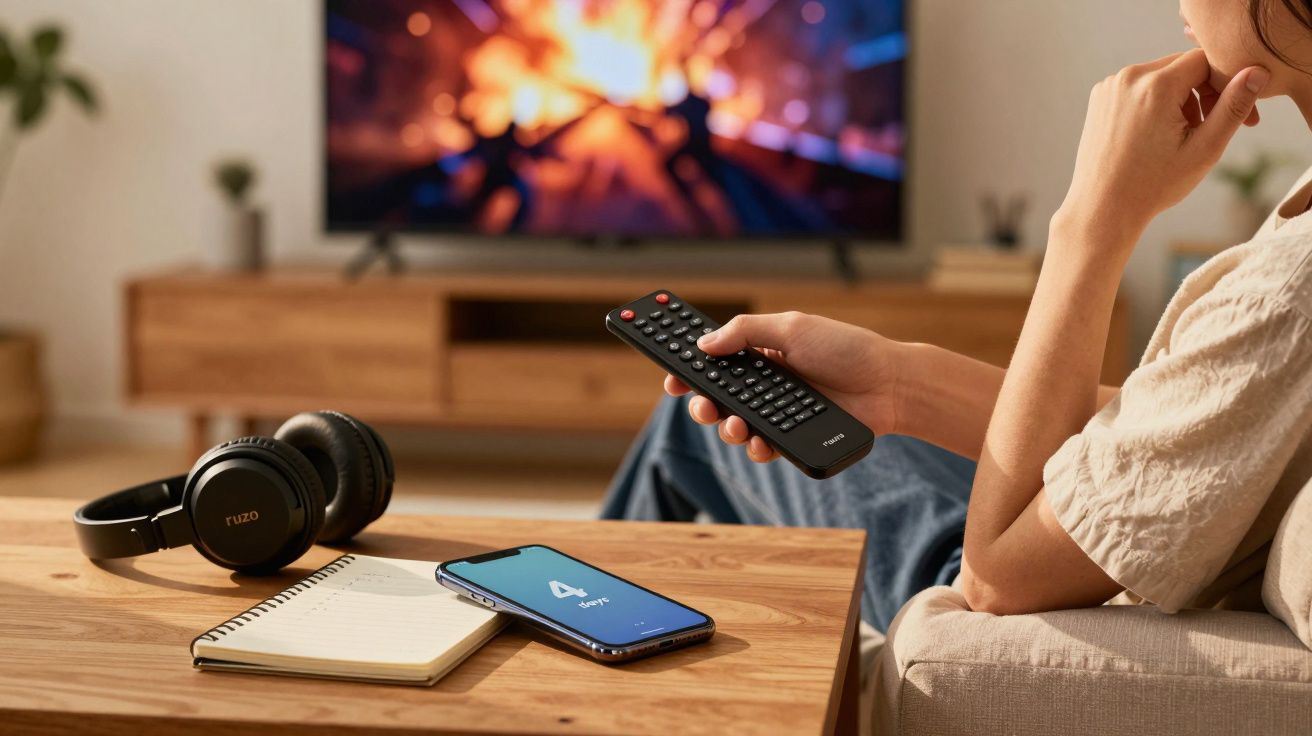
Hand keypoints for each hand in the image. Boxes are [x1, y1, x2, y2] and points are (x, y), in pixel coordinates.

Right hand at [663, 312, 897, 462]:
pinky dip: (755, 447)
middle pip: (718, 398)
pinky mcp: (793, 437)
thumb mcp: (792, 327)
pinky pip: (762, 447)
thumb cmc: (846, 348)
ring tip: (734, 423)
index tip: (670, 378)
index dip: (690, 370)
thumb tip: (704, 344)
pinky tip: (758, 443)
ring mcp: (779, 412)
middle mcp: (767, 384)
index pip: (716, 361)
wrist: (890, 385)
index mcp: (762, 353)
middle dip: (702, 403)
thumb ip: (745, 332)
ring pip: (735, 426)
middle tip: (702, 405)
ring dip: (725, 427)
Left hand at [1056, 49, 1267, 251]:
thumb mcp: (1204, 149)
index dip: (1227, 84)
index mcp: (1156, 85)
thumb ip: (1233, 107)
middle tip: (1210, 129)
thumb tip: (1257, 71)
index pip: (1206, 60)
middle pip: (1183, 66)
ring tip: (1181, 136)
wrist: (1101, 207)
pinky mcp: (1100, 97)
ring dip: (1180, 98)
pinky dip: (1155, 102)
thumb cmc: (1153, 185)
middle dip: (1204, 92)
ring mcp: (1110, 86)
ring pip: (1162, 76)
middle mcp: (1128, 77)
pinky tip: (1156, 134)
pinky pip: (1139, 87)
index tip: (1237, 115)